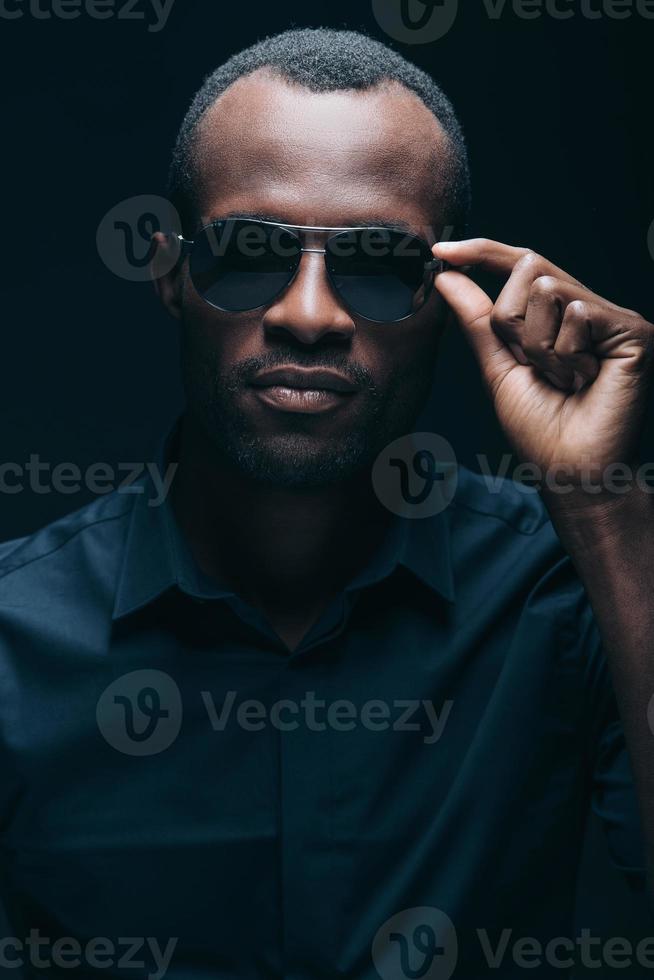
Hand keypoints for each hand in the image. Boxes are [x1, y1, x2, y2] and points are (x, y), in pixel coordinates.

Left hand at [432, 239, 653, 486]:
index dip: (482, 251)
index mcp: (558, 316)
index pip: (521, 264)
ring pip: (549, 289)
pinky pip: (577, 314)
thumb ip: (477, 321)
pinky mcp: (634, 331)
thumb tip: (447, 274)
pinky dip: (566, 355)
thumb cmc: (539, 430)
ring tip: (562, 380)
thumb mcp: (498, 368)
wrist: (570, 471)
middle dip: (512, 319)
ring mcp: (613, 318)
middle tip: (532, 366)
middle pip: (530, 267)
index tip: (440, 251)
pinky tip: (584, 381)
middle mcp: (588, 309)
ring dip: (538, 345)